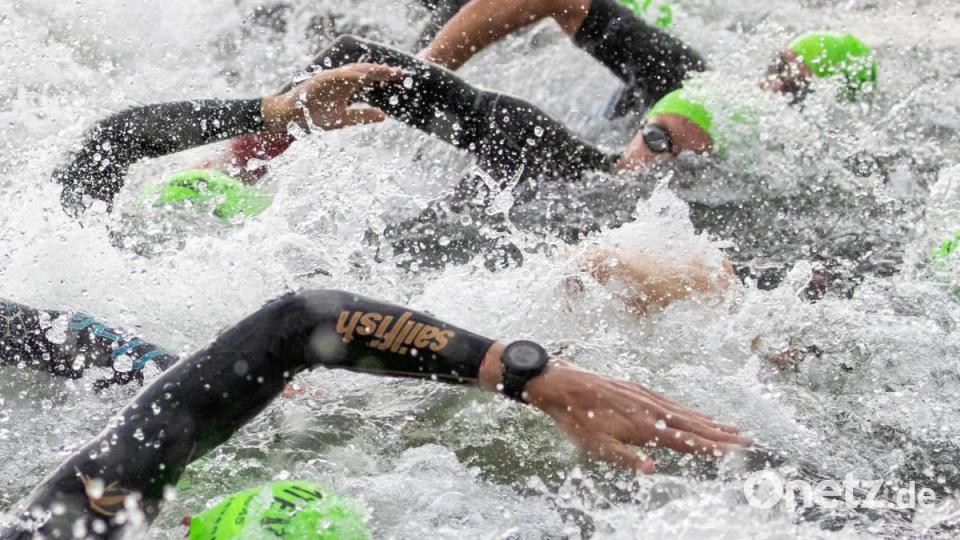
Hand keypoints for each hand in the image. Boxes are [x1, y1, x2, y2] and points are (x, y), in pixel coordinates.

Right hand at [261, 63, 403, 131]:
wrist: (289, 117)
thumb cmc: (314, 116)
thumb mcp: (344, 118)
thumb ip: (363, 115)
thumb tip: (384, 115)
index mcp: (346, 87)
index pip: (369, 79)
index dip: (384, 77)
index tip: (401, 76)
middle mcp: (339, 80)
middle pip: (364, 72)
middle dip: (381, 71)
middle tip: (399, 71)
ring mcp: (329, 79)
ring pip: (351, 71)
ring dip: (368, 70)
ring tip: (384, 71)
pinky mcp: (318, 81)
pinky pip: (335, 76)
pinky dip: (348, 75)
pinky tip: (360, 75)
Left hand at [525, 362, 750, 471]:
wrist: (563, 383)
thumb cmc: (578, 419)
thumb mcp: (597, 446)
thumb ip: (627, 458)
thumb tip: (653, 471)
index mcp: (644, 426)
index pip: (685, 441)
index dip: (711, 448)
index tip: (735, 452)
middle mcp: (651, 409)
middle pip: (693, 425)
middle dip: (721, 435)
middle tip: (748, 441)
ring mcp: (647, 397)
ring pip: (685, 412)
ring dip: (710, 422)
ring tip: (732, 429)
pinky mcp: (639, 389)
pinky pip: (672, 402)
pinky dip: (690, 410)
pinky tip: (699, 413)